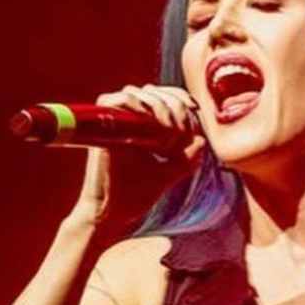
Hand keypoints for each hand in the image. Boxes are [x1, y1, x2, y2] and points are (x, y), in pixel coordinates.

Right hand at [68, 84, 205, 232]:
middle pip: (155, 91)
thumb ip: (188, 157)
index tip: (196, 110)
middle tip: (180, 135)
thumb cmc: (136, 194)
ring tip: (168, 137)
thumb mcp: (170, 172)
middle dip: (176, 108)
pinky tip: (153, 127)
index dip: (181, 98)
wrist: (112, 212)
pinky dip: (138, 105)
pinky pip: (119, 99)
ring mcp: (114, 121)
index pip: (163, 97)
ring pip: (141, 93)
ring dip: (161, 109)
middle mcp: (126, 119)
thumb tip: (201, 139)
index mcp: (142, 126)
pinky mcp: (102, 126)